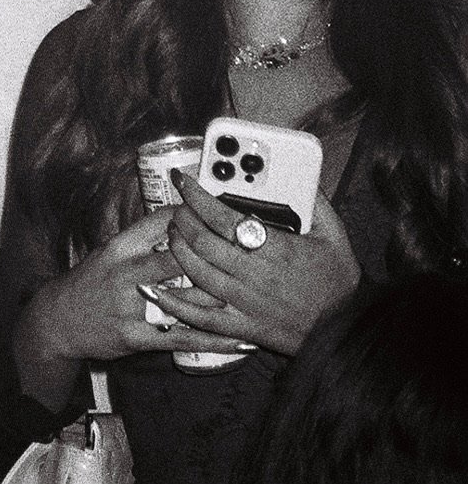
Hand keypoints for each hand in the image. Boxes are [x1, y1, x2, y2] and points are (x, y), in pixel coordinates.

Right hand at [29, 207, 249, 368]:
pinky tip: (238, 339)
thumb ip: (144, 237)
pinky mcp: (138, 337)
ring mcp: (132, 307)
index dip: (191, 216)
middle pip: (176, 258)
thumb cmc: (93, 280)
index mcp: (120, 246)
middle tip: (242, 256)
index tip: (217, 214)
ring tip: (252, 297)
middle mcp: (126, 273)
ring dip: (220, 299)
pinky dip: (214, 340)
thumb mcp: (111, 250)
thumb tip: (183, 217)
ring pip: (184, 299)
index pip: (159, 222)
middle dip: (210, 257)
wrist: (61, 319)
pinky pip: (183, 338)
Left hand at [160, 176, 360, 357]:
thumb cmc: (339, 281)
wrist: (346, 330)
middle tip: (178, 206)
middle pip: (203, 242)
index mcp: (275, 249)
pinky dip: (177, 306)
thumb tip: (299, 172)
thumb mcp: (334, 234)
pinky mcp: (243, 327)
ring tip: (172, 233)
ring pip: (197, 273)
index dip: (198, 196)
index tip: (184, 181)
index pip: (223, 217)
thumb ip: (314, 201)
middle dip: (183, 219)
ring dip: (178, 249)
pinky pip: (203, 318)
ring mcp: (245, 303)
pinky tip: (157, 292)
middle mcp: (255, 275)